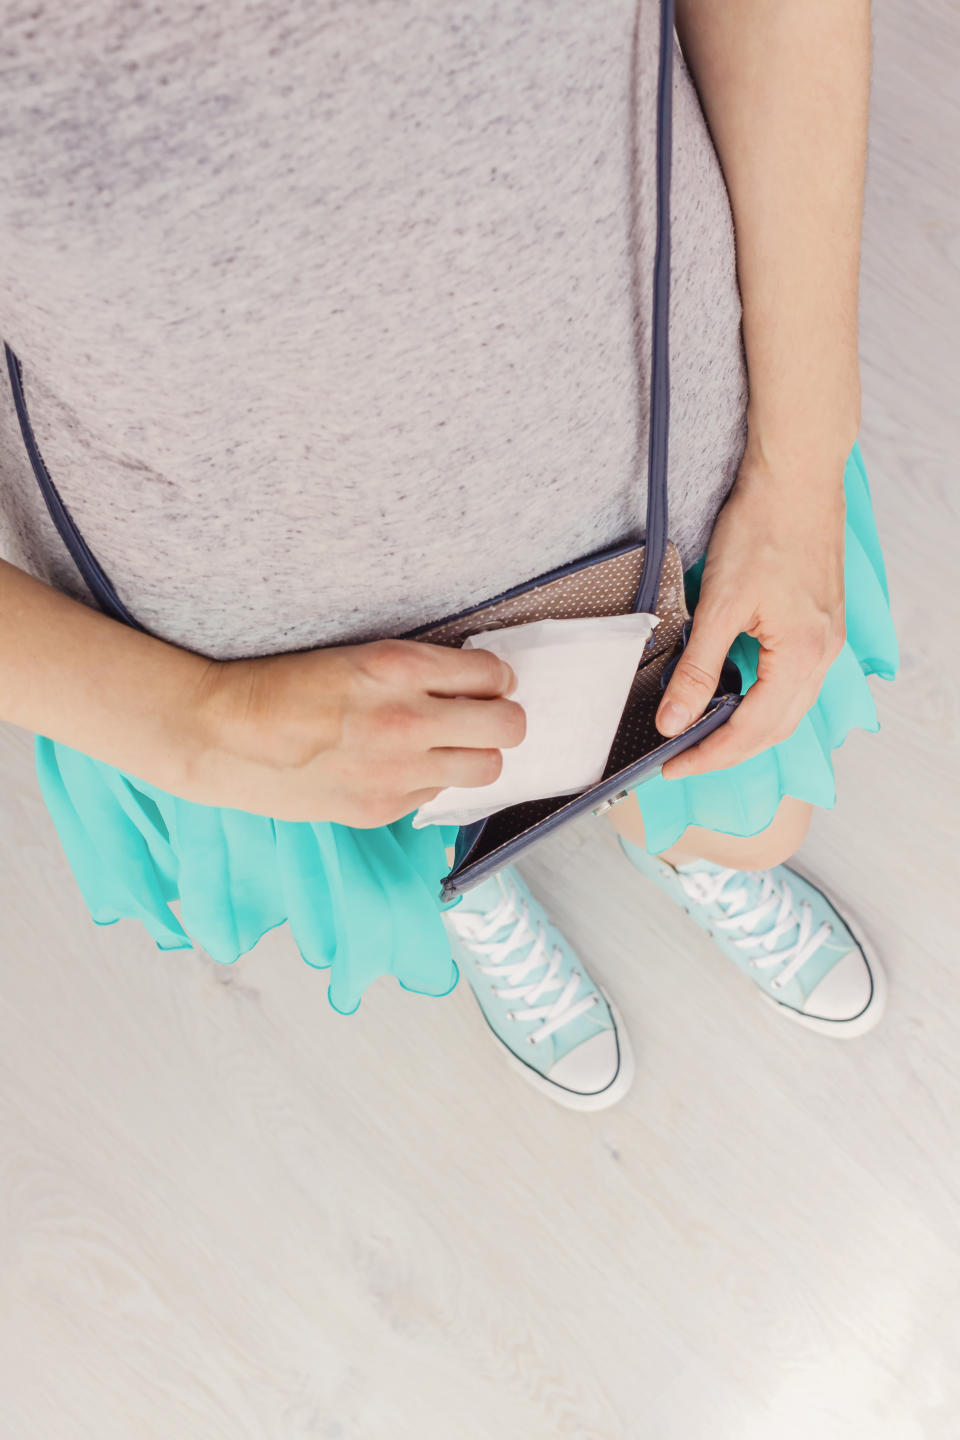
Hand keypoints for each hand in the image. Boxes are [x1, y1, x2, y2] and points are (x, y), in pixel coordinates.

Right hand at [184, 638, 525, 824]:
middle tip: (484, 716)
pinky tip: (397, 767)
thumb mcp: (355, 655)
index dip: (494, 678)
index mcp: (399, 666)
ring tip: (449, 746)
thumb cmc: (282, 686)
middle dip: (503, 718)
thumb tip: (471, 686)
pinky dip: (429, 780)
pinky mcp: (381, 808)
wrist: (222, 734)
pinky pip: (437, 795)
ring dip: (476, 754)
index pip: (493, 673)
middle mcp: (407, 718)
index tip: (486, 682)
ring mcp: (397, 770)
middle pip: (508, 726)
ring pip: (486, 768)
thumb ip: (417, 671)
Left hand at [655, 444, 847, 778]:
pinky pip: (794, 683)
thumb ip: (698, 669)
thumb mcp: (720, 604)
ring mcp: (827, 640)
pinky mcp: (821, 625)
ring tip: (704, 737)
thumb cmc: (764, 527)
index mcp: (803, 656)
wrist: (797, 477)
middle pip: (775, 730)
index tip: (674, 767)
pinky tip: (735, 695)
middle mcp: (824, 655)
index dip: (710, 755)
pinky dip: (763, 701)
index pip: (753, 732)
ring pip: (787, 709)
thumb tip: (674, 720)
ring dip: (747, 730)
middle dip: (728, 752)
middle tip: (683, 761)